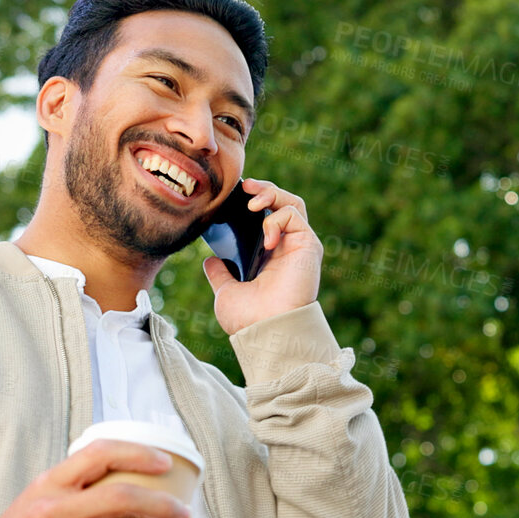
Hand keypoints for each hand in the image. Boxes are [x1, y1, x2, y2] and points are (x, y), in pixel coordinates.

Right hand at [0, 440, 192, 517]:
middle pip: (120, 497)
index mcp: (51, 483)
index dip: (138, 453)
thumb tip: (129, 479)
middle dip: (162, 505)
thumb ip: (74, 489)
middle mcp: (52, 510)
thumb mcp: (38, 500)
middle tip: (184, 515)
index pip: (99, 453)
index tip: (166, 463)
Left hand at [201, 178, 322, 335]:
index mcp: (269, 257)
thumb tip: (209, 260)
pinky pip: (294, 215)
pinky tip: (265, 238)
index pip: (265, 217)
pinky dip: (276, 219)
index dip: (252, 202)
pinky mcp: (309, 245)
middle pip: (281, 204)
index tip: (233, 197)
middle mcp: (286, 248)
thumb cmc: (249, 319)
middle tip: (243, 186)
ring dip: (271, 194)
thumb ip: (220, 274)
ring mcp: (299, 245)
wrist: (266, 331)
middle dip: (263, 189)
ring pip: (292, 203)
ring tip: (252, 200)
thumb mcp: (226, 293)